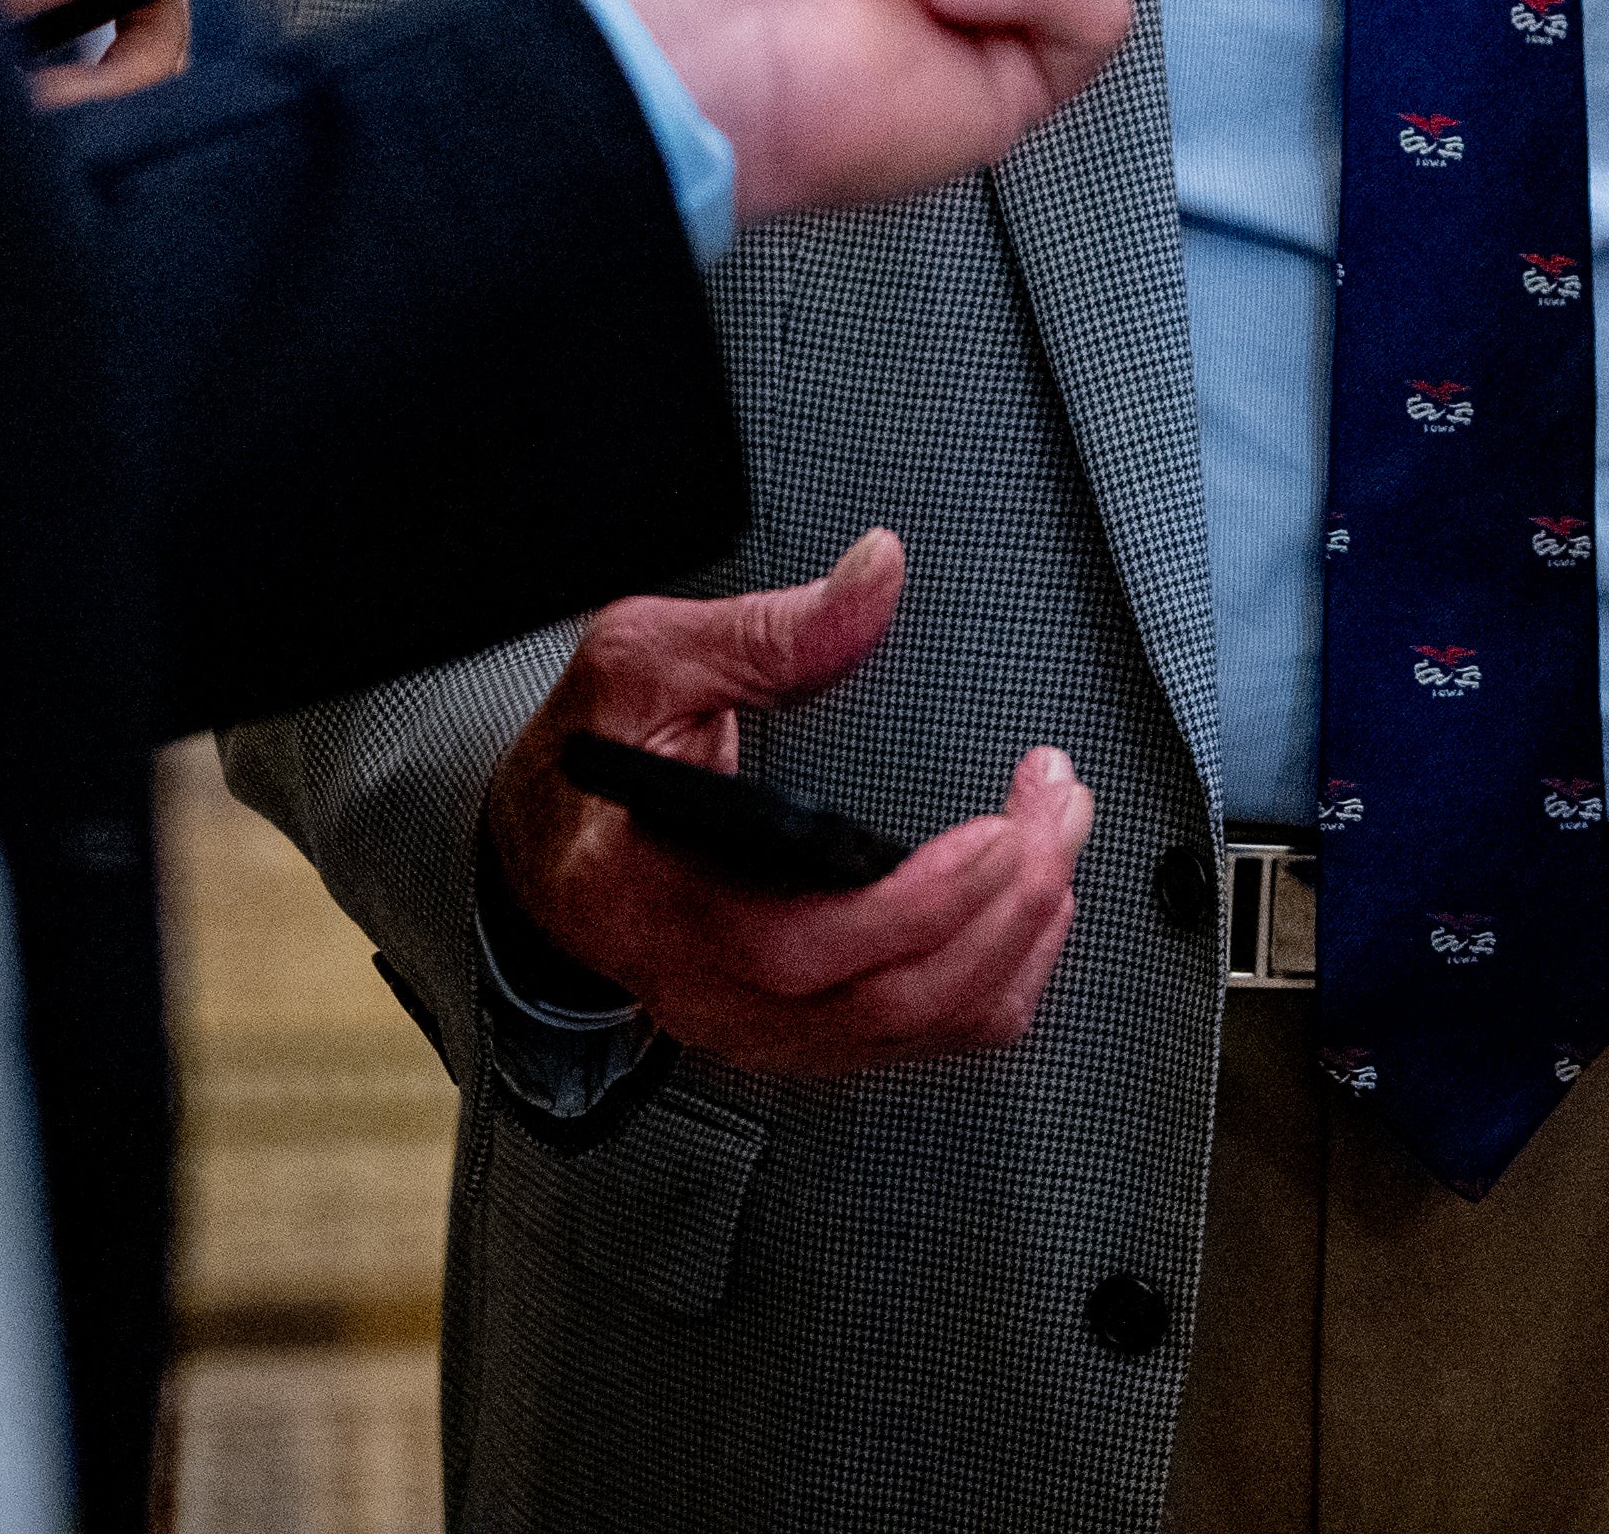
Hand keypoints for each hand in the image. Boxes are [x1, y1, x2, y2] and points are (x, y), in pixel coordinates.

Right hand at [485, 528, 1092, 1078]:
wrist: (551, 848)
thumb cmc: (594, 759)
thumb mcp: (644, 661)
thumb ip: (765, 628)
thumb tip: (878, 573)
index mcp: (654, 900)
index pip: (795, 944)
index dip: (914, 906)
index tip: (999, 834)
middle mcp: (707, 990)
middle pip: (888, 997)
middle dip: (1003, 904)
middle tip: (1057, 806)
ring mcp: (759, 1027)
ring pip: (922, 1027)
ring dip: (1018, 935)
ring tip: (1056, 831)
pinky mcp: (804, 1035)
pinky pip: (928, 1035)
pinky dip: (1000, 971)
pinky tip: (1027, 898)